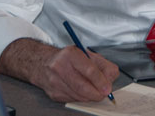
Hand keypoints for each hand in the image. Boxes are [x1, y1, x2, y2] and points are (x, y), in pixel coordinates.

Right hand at [0, 39, 118, 101]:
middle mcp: (60, 67)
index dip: (100, 81)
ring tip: (96, 92)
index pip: (89, 70)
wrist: (42, 63)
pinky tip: (83, 92)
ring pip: (78, 95)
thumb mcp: (86, 54)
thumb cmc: (68, 58)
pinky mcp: (53, 93)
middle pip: (82, 86)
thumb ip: (102, 64)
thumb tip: (111, 77)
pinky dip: (82, 98)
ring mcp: (54, 81)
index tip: (108, 88)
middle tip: (105, 94)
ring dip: (90, 96)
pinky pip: (72, 99)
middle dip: (97, 92)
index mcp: (70, 54)